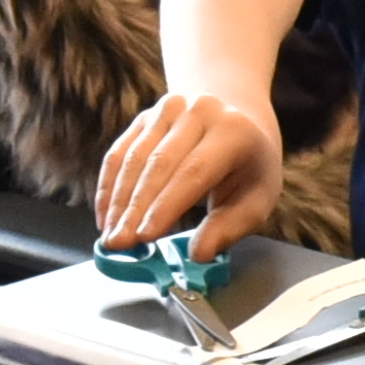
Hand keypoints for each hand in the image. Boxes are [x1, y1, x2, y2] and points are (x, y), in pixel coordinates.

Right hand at [92, 92, 279, 256]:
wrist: (241, 117)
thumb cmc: (249, 166)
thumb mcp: (258, 198)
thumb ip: (230, 227)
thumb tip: (198, 255)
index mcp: (233, 131)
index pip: (193, 171)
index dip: (166, 205)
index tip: (145, 237)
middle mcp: (199, 112)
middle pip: (159, 164)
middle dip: (135, 209)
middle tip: (119, 244)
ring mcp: (169, 109)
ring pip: (134, 158)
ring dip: (117, 201)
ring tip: (110, 237)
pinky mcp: (146, 117)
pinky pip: (120, 153)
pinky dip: (110, 187)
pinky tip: (106, 217)